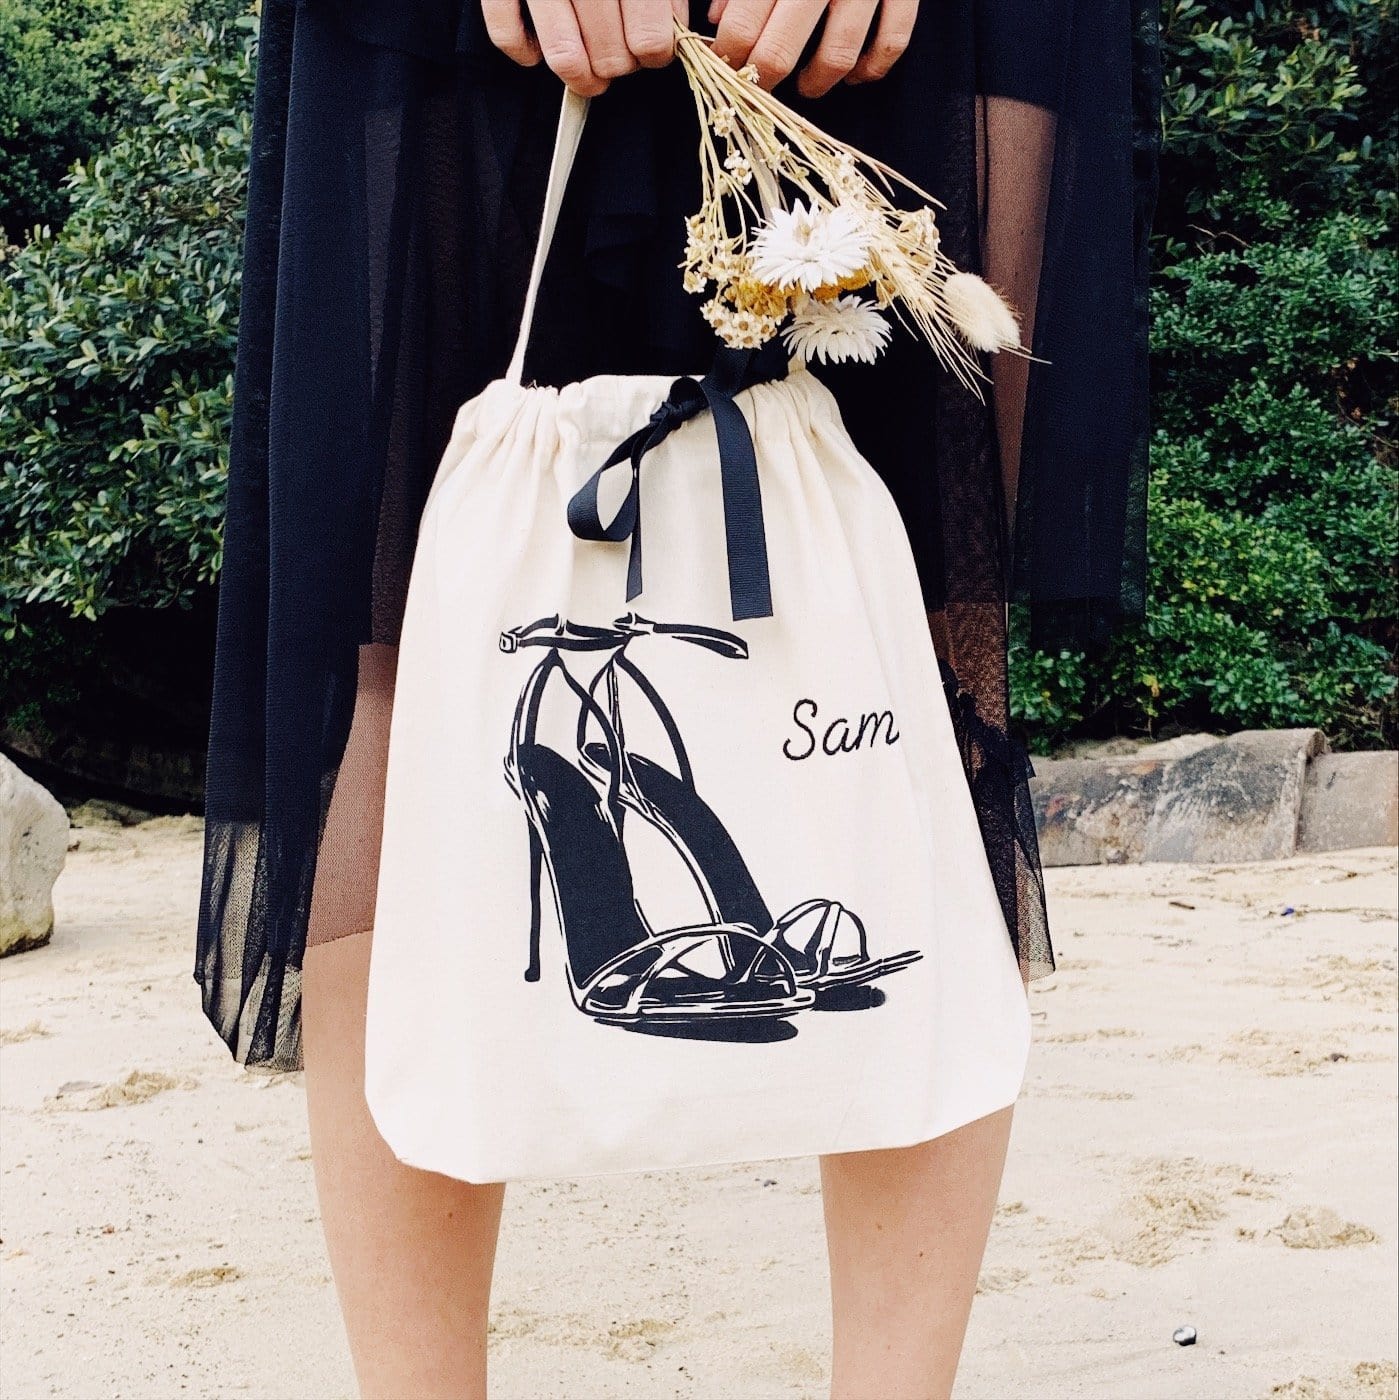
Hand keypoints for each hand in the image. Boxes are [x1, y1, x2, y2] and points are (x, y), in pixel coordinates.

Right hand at [482, 0, 687, 95]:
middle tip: (618, 57)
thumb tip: (675, 28)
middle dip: (618, 66)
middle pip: (611, 55)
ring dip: (581, 77)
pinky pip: (506, 33)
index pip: (650, 38)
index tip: (651, 51)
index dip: (655, 55)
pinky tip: (539, 48)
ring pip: (565, 56)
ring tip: (588, 75)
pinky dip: (524, 51)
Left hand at [708, 0, 918, 95]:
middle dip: (761, 80)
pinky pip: (892, 41)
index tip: (726, 66)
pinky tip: (853, 74)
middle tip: (756, 86)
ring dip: (815, 84)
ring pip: (836, 56)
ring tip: (804, 86)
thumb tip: (718, 21)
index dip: (728, 57)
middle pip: (779, 51)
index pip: (741, 27)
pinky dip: (871, 68)